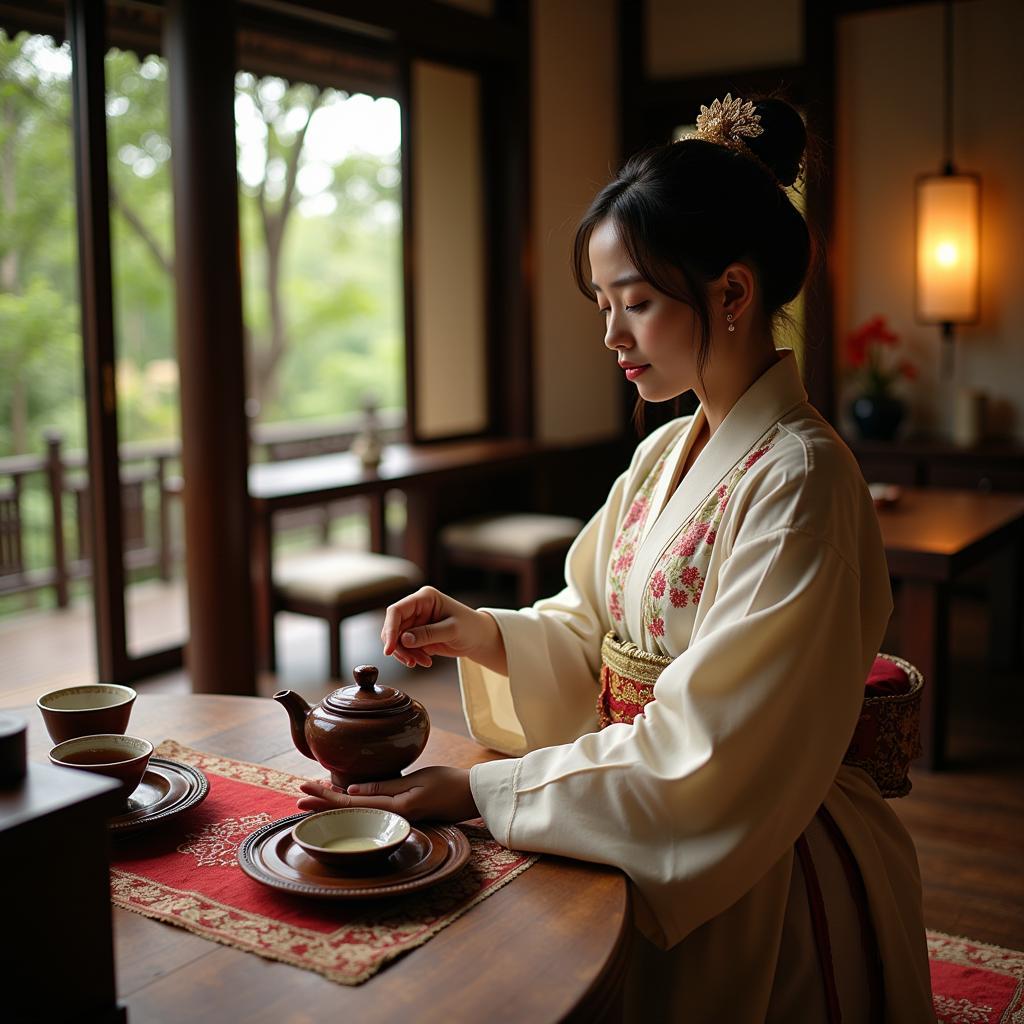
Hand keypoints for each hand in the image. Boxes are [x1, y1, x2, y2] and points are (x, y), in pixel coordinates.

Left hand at [296, 766, 478, 822]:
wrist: (472, 795)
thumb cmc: (447, 784)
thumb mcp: (416, 782)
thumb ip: (384, 787)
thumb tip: (350, 792)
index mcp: (393, 811)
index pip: (350, 804)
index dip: (325, 797)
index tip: (304, 791)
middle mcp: (391, 817)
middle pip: (349, 811)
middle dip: (322, 804)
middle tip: (298, 800)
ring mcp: (396, 817)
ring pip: (357, 812)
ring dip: (334, 805)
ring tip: (312, 800)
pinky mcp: (402, 812)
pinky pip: (370, 811)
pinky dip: (353, 804)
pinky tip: (344, 799)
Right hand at [381, 586, 506, 672]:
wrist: (480, 638)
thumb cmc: (471, 628)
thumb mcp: (452, 630)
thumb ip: (428, 634)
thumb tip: (403, 639)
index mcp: (424, 598)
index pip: (396, 611)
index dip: (390, 629)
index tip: (389, 650)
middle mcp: (416, 608)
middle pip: (393, 628)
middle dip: (399, 647)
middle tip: (411, 662)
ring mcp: (416, 622)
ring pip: (397, 640)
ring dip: (406, 654)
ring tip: (423, 662)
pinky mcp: (417, 635)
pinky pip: (405, 648)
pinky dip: (411, 656)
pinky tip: (426, 661)